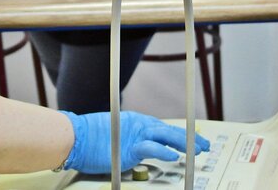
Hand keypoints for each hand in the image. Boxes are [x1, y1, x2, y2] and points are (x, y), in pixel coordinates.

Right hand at [61, 110, 209, 174]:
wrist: (74, 137)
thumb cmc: (88, 139)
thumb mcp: (114, 136)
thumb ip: (129, 141)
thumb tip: (139, 153)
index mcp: (135, 122)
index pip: (162, 128)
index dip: (179, 135)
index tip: (193, 139)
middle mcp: (138, 125)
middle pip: (169, 130)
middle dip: (189, 138)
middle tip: (203, 144)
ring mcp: (133, 135)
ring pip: (165, 137)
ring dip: (183, 144)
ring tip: (197, 150)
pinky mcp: (128, 147)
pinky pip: (150, 148)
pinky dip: (163, 151)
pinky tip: (174, 156)